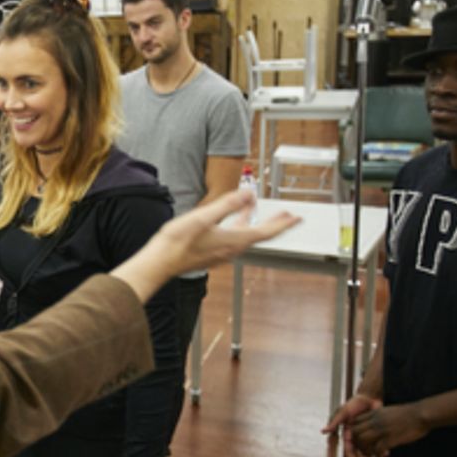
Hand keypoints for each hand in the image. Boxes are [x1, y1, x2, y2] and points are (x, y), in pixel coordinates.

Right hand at [158, 189, 298, 270]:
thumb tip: (248, 193)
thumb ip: (227, 205)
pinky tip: (231, 222)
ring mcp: (221, 253)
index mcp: (233, 240)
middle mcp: (231, 249)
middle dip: (274, 223)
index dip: (283, 224)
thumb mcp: (203, 217)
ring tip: (255, 210)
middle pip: (259, 235)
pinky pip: (233, 239)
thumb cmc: (177, 242)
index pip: (266, 232)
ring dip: (254, 223)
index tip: (297, 218)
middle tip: (287, 215)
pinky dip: (238, 227)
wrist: (159, 262)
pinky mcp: (211, 253)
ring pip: (245, 236)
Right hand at [323, 393, 384, 456]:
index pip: (349, 450)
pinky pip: (378, 446)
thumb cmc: (355, 403)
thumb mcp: (344, 412)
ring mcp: (366, 437)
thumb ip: (335, 422)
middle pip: (360, 454)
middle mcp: (356, 438)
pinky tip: (386, 455)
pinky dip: (381, 452)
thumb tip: (323, 431)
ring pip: (369, 453)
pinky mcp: (376, 435)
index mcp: (347, 435)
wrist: (370, 397)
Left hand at [350, 403, 429, 456]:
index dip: (354, 432)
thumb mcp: (389, 411)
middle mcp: (374, 420)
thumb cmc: (409, 413)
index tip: (360, 440)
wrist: (422, 414)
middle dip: (356, 443)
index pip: (354, 422)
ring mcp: (381, 430)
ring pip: (362, 442)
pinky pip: (376, 450)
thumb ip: (379, 416)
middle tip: (363, 451)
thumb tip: (375, 423)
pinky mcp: (390, 439)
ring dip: (365, 452)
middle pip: (354, 432)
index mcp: (374, 413)